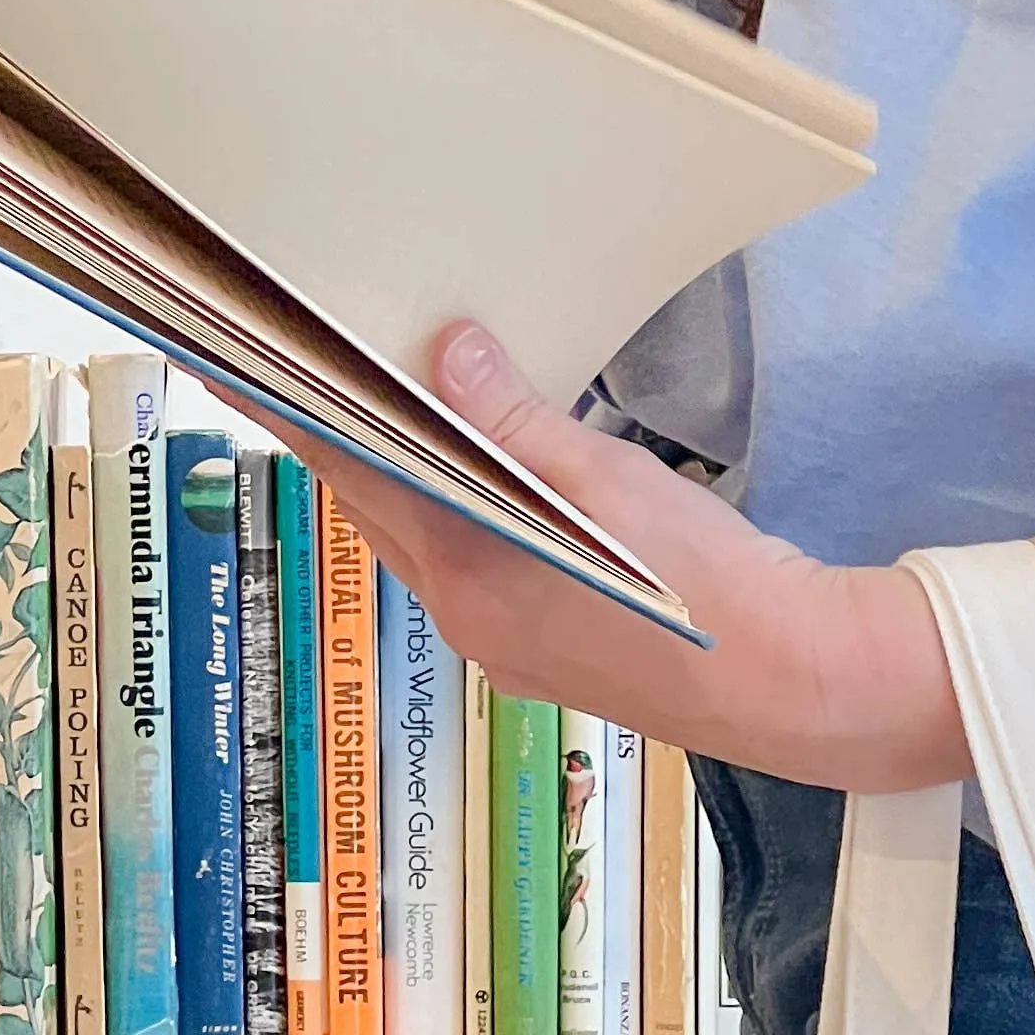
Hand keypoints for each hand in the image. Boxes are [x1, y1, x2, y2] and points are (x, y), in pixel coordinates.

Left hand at [320, 324, 971, 791]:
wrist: (799, 684)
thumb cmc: (704, 591)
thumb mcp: (602, 481)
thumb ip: (512, 418)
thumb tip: (444, 349)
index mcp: (468, 582)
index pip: (354, 477)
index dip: (294, 414)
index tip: (235, 358)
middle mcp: (472, 626)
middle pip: (385, 515)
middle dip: (347, 442)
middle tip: (309, 367)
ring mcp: (510, 649)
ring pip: (434, 545)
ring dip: (409, 480)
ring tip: (392, 409)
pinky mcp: (555, 656)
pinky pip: (483, 570)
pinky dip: (466, 516)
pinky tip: (487, 479)